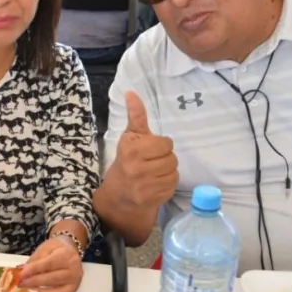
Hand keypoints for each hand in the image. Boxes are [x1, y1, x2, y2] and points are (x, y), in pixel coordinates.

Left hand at [19, 236, 83, 291]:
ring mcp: (75, 284)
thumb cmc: (57, 249)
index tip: (22, 274)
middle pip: (52, 279)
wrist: (71, 252)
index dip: (33, 270)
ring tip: (29, 290)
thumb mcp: (45, 248)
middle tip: (21, 283)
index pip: (49, 264)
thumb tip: (22, 272)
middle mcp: (74, 271)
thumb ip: (34, 260)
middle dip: (34, 282)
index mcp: (67, 256)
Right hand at [107, 91, 177, 208]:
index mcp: (131, 149)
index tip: (149, 150)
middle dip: (165, 159)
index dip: (160, 146)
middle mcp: (136, 168)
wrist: (118, 198)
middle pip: (172, 158)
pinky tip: (155, 185)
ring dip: (167, 173)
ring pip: (174, 172)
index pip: (165, 143)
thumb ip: (136, 116)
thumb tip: (131, 92)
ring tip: (154, 174)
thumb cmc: (126, 163)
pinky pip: (172, 186)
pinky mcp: (152, 199)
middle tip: (152, 163)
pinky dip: (167, 185)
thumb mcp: (129, 138)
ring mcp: (144, 186)